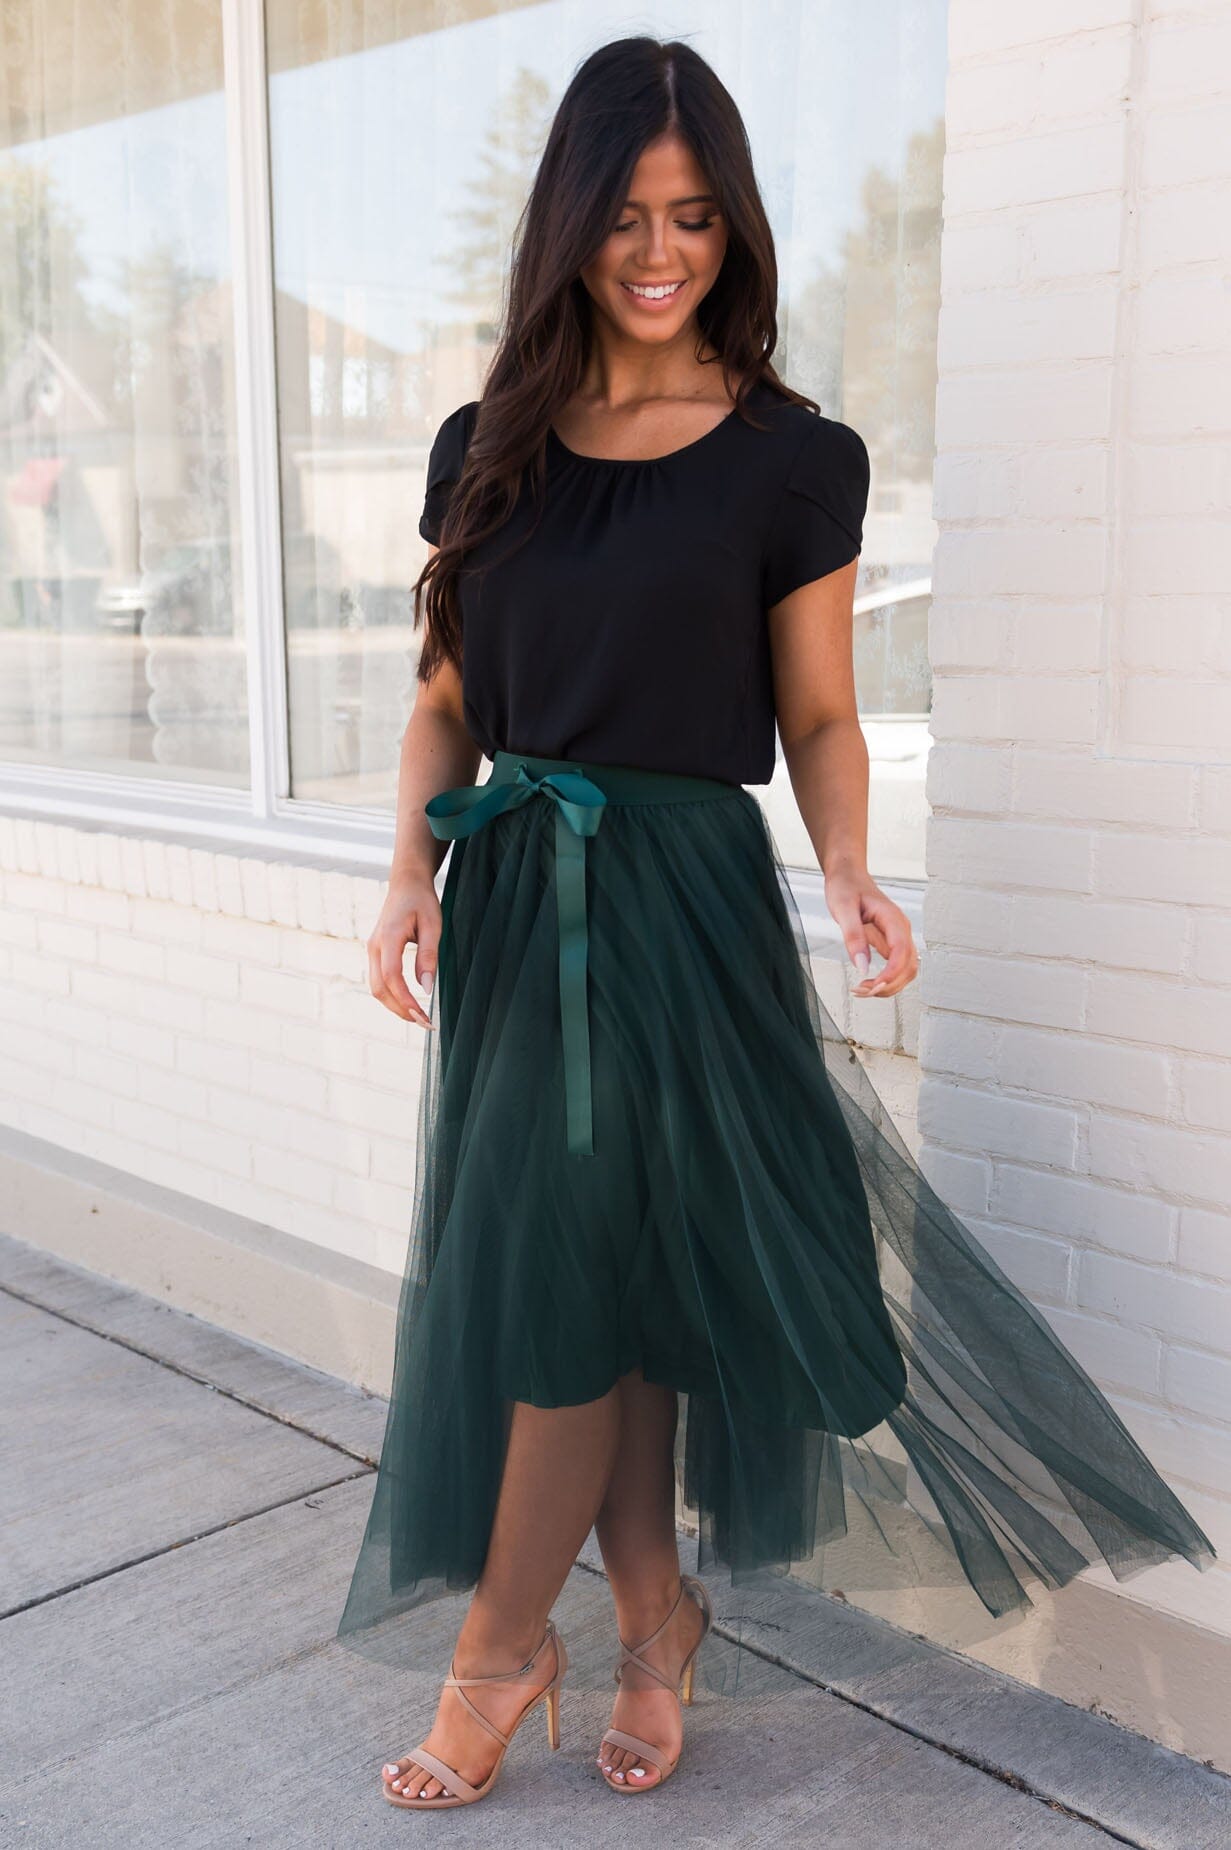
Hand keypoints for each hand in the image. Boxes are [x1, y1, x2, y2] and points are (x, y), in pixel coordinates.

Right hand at [367, 874, 439, 1027]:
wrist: (406, 883)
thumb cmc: (422, 901)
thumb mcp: (433, 925)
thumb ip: (428, 956)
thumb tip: (426, 988)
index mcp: (388, 937)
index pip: (391, 977)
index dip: (406, 1000)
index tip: (423, 1016)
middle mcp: (374, 946)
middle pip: (379, 988)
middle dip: (400, 1010)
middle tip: (425, 1023)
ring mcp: (372, 950)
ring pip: (376, 987)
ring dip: (395, 1006)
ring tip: (418, 1017)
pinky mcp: (376, 952)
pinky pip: (378, 980)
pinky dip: (392, 996)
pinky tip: (409, 1003)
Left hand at [823, 866, 917, 998]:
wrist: (848, 874)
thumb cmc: (846, 886)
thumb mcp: (842, 908)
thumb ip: (853, 937)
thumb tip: (862, 966)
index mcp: (893, 919)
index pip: (902, 953)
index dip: (891, 974)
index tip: (872, 985)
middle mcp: (901, 929)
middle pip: (909, 967)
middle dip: (889, 985)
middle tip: (862, 992)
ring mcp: (898, 937)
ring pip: (906, 971)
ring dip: (889, 986)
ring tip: (863, 990)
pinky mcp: (891, 942)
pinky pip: (897, 967)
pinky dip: (886, 980)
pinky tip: (867, 983)